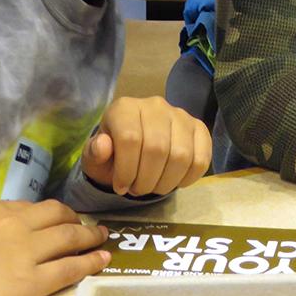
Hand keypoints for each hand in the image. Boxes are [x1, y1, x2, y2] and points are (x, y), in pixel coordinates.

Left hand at [81, 96, 210, 195]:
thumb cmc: (113, 154)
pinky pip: (201, 158)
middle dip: (146, 180)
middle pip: (157, 149)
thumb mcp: (95, 157)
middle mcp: (155, 106)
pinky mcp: (198, 128)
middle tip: (138, 190)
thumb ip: (94, 153)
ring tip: (154, 187)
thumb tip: (103, 146)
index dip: (126, 170)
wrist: (134, 148)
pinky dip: (188, 178)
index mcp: (125, 108)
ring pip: (181, 155)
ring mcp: (180, 115)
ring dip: (166, 182)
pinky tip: (174, 182)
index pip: (130, 139)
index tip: (121, 187)